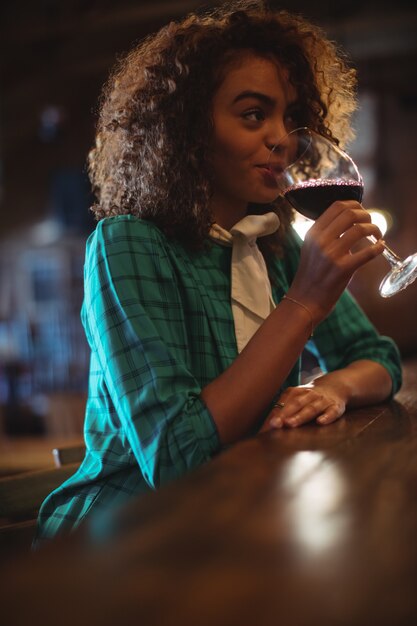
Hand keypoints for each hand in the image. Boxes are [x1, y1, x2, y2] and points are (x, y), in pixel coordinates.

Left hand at [260, 382, 346, 430]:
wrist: (335, 386)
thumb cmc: (309, 398)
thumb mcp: (295, 399)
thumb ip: (282, 411)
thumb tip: (265, 427)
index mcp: (296, 392)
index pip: (283, 403)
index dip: (275, 415)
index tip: (267, 426)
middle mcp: (308, 395)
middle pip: (295, 404)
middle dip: (285, 414)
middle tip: (275, 424)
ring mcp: (322, 401)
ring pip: (311, 408)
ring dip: (300, 416)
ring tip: (290, 423)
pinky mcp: (335, 407)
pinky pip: (332, 412)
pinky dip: (327, 416)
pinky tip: (320, 422)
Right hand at [288, 201, 383, 324]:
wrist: (305, 300)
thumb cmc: (311, 276)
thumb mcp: (310, 249)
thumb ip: (325, 234)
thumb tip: (350, 222)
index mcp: (313, 233)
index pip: (336, 206)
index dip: (355, 205)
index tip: (362, 212)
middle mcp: (321, 241)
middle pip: (350, 213)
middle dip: (367, 215)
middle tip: (371, 223)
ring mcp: (331, 254)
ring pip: (360, 229)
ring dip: (374, 230)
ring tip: (377, 236)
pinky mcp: (343, 269)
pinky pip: (367, 252)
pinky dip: (378, 248)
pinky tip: (380, 247)